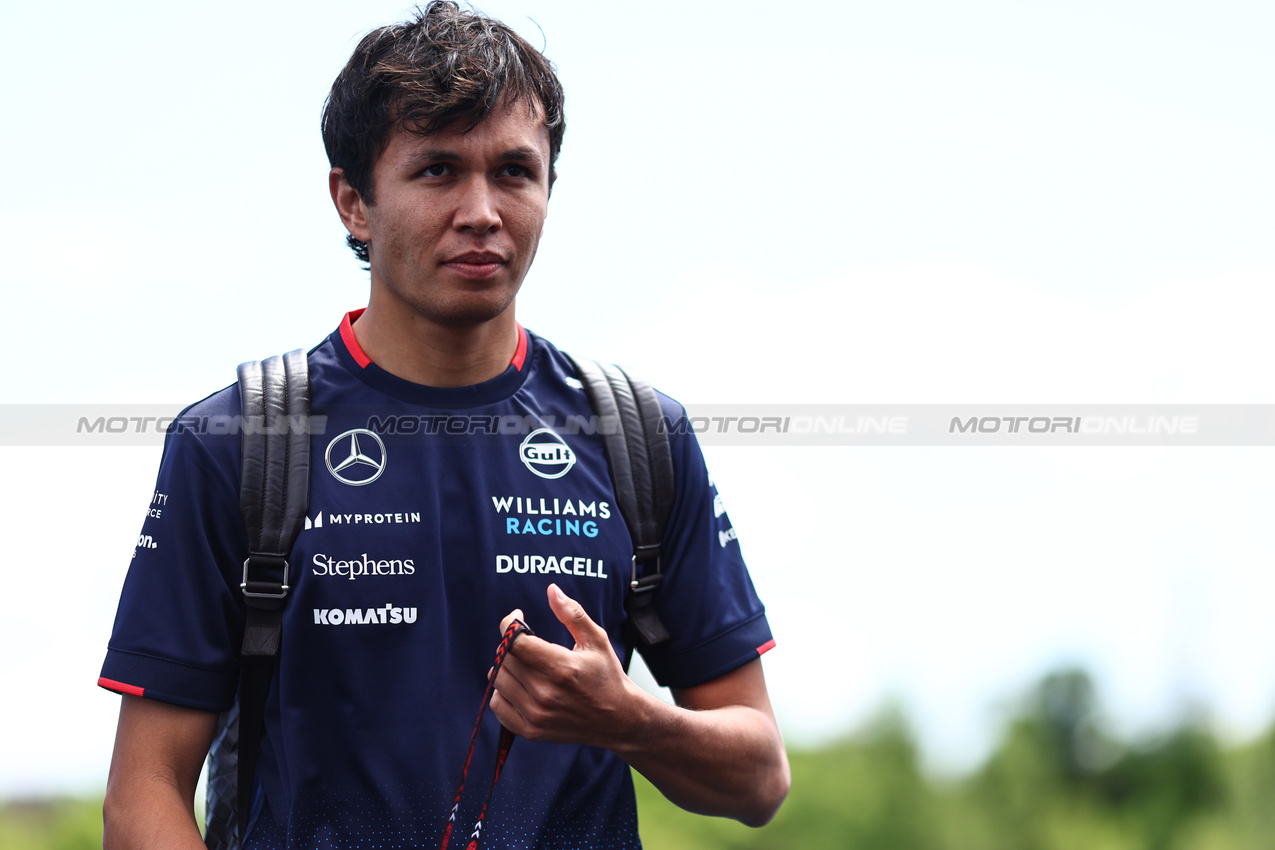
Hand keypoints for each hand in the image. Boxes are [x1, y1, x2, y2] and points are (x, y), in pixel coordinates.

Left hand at [490, 583, 648, 748]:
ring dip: (506, 667)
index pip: (516, 643)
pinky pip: (497, 705)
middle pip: (505, 659)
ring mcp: (537, 714)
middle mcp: (546, 693)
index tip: (517, 617)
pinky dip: (502, 692)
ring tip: (525, 664)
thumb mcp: (597, 640)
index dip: (510, 625)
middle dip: (512, 644)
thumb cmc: (607, 676)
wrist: (618, 719)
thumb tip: (551, 590)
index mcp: (562, 667)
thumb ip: (572, 613)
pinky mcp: (531, 730)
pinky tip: (519, 685)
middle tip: (528, 644)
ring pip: (498, 680)